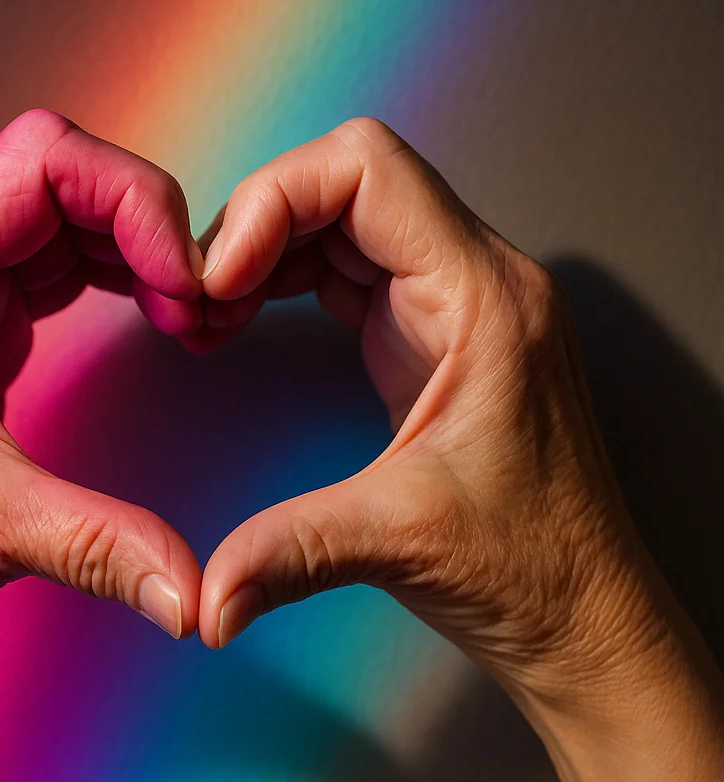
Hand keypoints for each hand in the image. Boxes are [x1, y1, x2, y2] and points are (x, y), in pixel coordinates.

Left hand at [0, 110, 208, 682]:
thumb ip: (105, 546)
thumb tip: (193, 590)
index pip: (38, 164)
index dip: (132, 200)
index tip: (182, 277)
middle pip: (57, 174)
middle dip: (143, 221)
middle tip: (194, 295)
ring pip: (61, 212)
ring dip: (134, 245)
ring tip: (182, 305)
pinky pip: (55, 261)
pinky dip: (115, 273)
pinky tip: (149, 309)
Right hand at [198, 117, 664, 698]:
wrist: (581, 611)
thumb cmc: (533, 566)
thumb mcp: (402, 542)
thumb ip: (289, 554)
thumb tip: (202, 602)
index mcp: (483, 301)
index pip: (368, 170)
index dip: (273, 200)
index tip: (218, 277)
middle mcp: (474, 284)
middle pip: (346, 183)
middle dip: (256, 225)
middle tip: (199, 297)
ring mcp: (452, 308)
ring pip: (343, 221)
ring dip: (265, 251)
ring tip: (211, 311)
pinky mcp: (430, 339)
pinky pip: (347, 270)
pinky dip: (285, 280)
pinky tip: (246, 319)